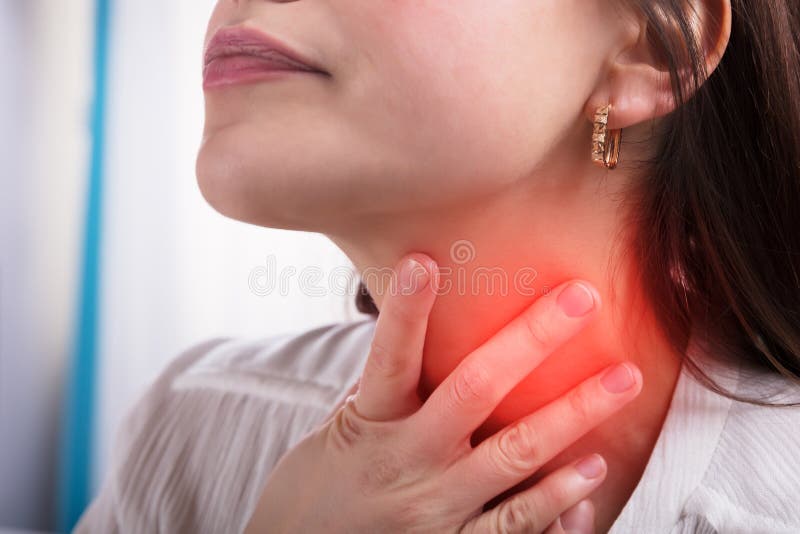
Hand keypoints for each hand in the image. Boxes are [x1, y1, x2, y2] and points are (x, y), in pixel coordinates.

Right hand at [244, 253, 641, 532]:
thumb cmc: (318, 491)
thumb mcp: (337, 433)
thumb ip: (381, 393)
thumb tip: (412, 343)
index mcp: (371, 424)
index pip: (388, 356)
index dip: (404, 309)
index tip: (424, 261)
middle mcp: (407, 461)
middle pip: (474, 390)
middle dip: (531, 339)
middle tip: (582, 299)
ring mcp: (435, 511)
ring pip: (515, 457)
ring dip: (573, 416)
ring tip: (621, 381)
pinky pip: (515, 527)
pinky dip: (558, 502)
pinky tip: (592, 473)